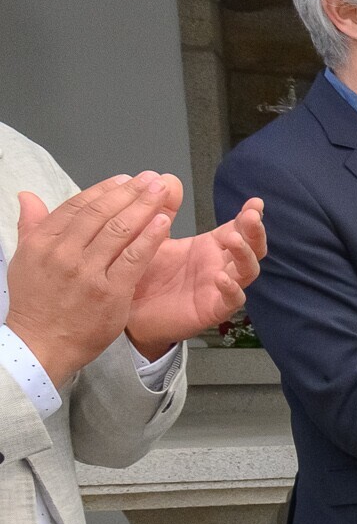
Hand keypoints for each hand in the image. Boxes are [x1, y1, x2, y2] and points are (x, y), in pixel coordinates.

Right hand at [8, 173, 178, 387]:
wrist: (41, 344)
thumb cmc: (35, 304)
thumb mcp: (24, 261)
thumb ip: (31, 227)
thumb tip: (27, 196)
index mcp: (42, 242)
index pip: (77, 206)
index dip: (103, 189)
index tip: (124, 180)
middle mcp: (63, 252)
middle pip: (101, 213)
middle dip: (130, 192)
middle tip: (151, 179)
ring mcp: (87, 272)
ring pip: (119, 230)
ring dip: (144, 207)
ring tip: (162, 191)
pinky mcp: (110, 291)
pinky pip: (134, 258)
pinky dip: (150, 237)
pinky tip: (164, 222)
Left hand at [124, 195, 267, 359]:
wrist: (126, 310)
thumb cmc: (142, 274)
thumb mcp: (151, 237)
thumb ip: (161, 211)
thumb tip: (168, 179)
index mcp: (210, 247)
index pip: (238, 229)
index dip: (249, 216)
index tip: (255, 202)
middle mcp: (220, 265)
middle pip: (252, 248)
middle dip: (255, 232)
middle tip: (251, 217)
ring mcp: (220, 288)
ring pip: (247, 271)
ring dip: (245, 254)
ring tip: (234, 239)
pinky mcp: (212, 309)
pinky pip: (232, 300)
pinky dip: (231, 289)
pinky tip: (222, 278)